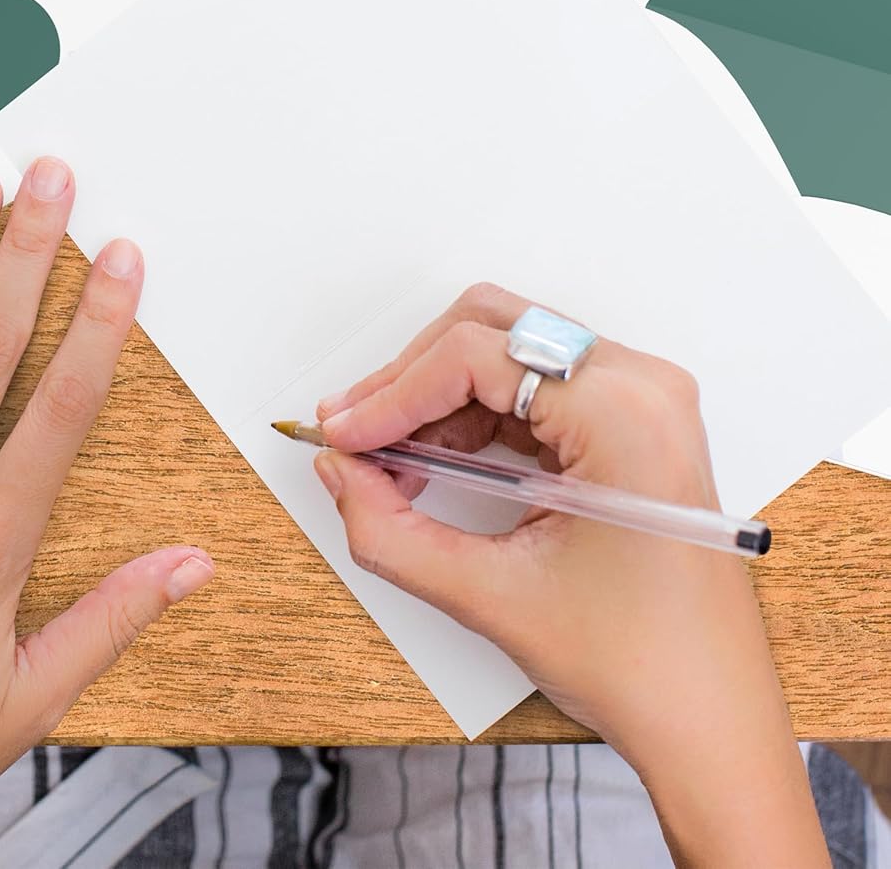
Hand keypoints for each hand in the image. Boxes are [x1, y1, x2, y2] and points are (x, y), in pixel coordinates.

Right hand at [313, 283, 827, 868]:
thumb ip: (391, 530)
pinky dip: (475, 414)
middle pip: (491, 330)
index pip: (474, 356)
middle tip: (355, 435)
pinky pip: (536, 386)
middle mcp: (642, 387)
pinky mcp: (634, 423)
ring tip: (389, 459)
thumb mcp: (492, 596)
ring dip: (438, 396)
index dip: (392, 393)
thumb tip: (338, 471)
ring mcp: (644, 401)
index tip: (340, 435)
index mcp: (624, 414)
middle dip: (410, 380)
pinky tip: (435, 462)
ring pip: (509, 352)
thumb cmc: (639, 666)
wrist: (713, 722)